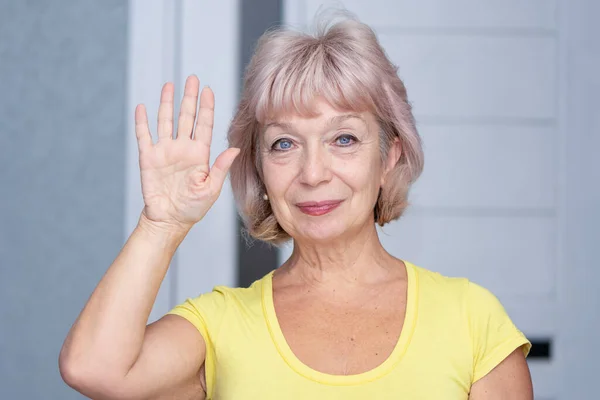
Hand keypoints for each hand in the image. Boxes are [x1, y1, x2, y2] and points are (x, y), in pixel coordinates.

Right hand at [134, 75, 238, 232]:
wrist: (169, 220)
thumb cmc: (193, 208)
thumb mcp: (211, 189)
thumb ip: (220, 168)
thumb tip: (234, 149)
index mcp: (200, 154)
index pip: (204, 125)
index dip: (207, 108)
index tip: (208, 90)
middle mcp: (183, 148)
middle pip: (186, 117)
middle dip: (189, 98)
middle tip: (192, 78)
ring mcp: (165, 151)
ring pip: (166, 121)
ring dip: (167, 103)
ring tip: (170, 85)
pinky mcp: (148, 158)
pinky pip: (144, 136)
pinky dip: (142, 122)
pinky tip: (143, 107)